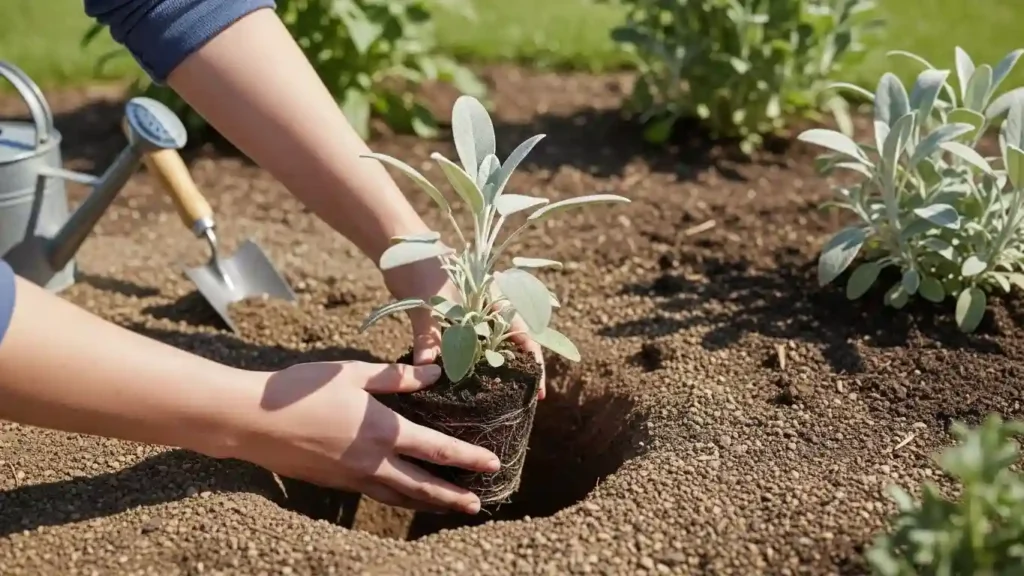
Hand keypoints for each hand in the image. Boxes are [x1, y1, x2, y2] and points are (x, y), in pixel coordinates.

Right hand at [234, 360, 499, 513]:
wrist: (251, 421)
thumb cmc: (300, 390)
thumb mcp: (352, 372)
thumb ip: (396, 377)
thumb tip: (436, 374)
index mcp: (383, 430)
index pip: (438, 449)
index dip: (469, 459)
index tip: (493, 465)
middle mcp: (373, 461)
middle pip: (425, 486)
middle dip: (454, 496)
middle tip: (479, 504)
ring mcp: (353, 477)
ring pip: (401, 497)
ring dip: (429, 504)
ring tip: (451, 508)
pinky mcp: (336, 483)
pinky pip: (377, 495)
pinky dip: (399, 500)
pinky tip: (404, 497)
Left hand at [383, 259, 546, 398]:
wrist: (399, 247)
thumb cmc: (419, 267)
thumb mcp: (426, 303)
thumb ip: (429, 335)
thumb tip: (426, 368)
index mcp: (490, 299)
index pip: (522, 333)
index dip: (534, 362)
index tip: (540, 388)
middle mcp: (484, 308)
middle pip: (509, 344)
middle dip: (518, 371)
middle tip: (523, 401)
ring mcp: (468, 314)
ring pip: (487, 348)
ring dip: (492, 369)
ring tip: (498, 398)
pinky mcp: (449, 319)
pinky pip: (463, 346)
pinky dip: (465, 363)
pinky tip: (462, 382)